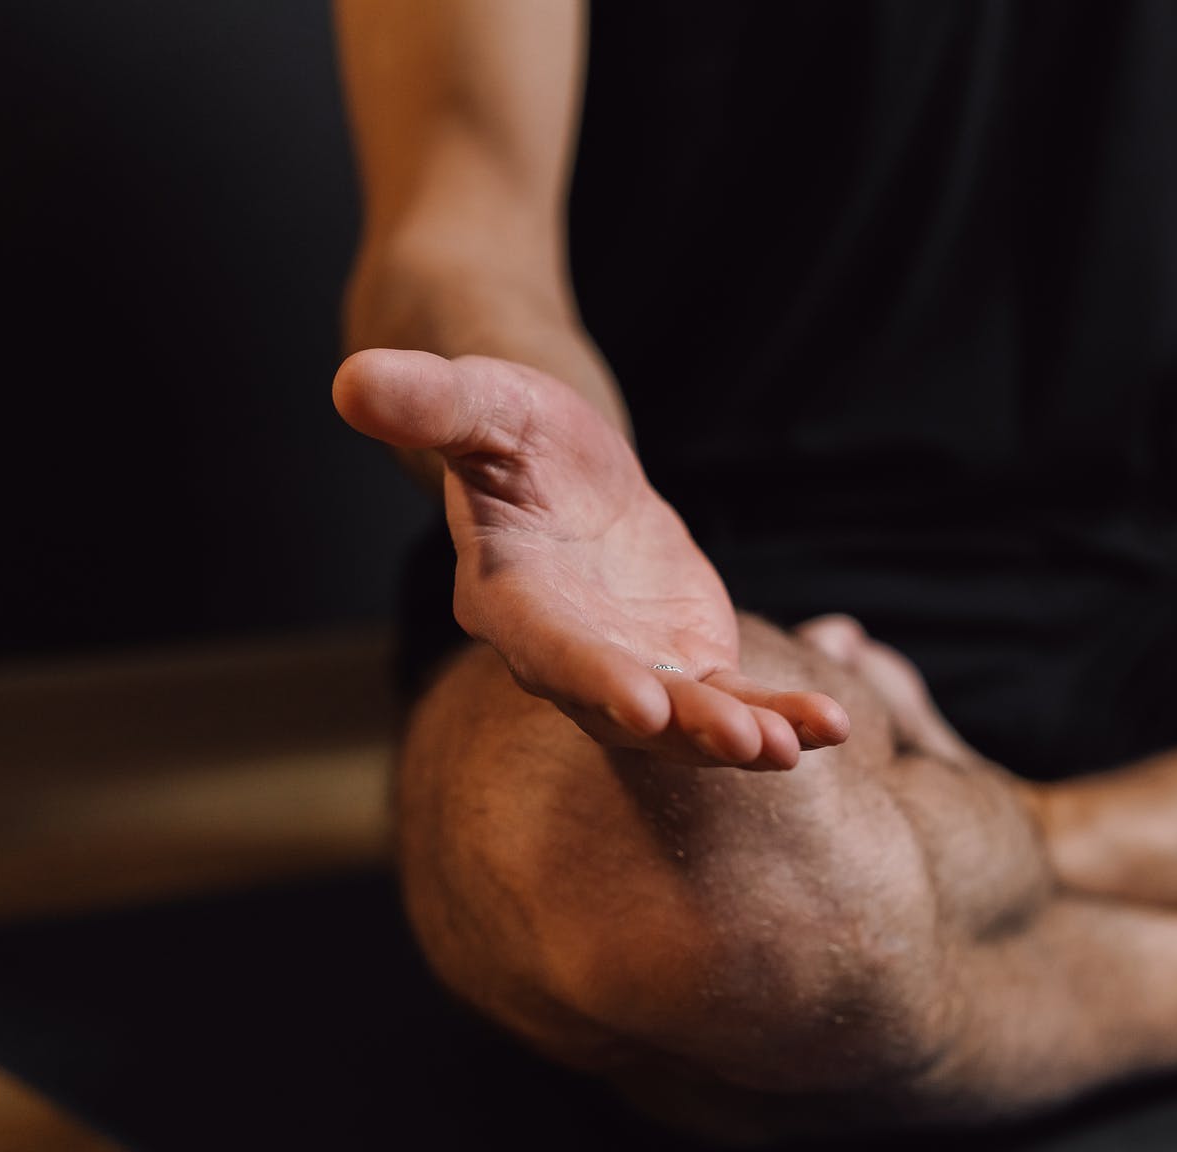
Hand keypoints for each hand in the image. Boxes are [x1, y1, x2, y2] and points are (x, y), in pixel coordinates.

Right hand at [333, 349, 848, 768]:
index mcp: (508, 596)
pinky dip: (776, 717)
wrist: (555, 465)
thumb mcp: (480, 401)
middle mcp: (565, 652)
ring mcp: (627, 667)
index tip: (639, 705)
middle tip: (739, 744)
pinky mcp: (681, 665)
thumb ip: (427, 402)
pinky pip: (731, 701)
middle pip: (622, 701)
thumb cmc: (507, 428)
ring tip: (798, 745)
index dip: (589, 674)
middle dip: (682, 728)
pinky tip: (826, 729)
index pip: (545, 644)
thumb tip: (350, 381)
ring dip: (738, 737)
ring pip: (684, 718)